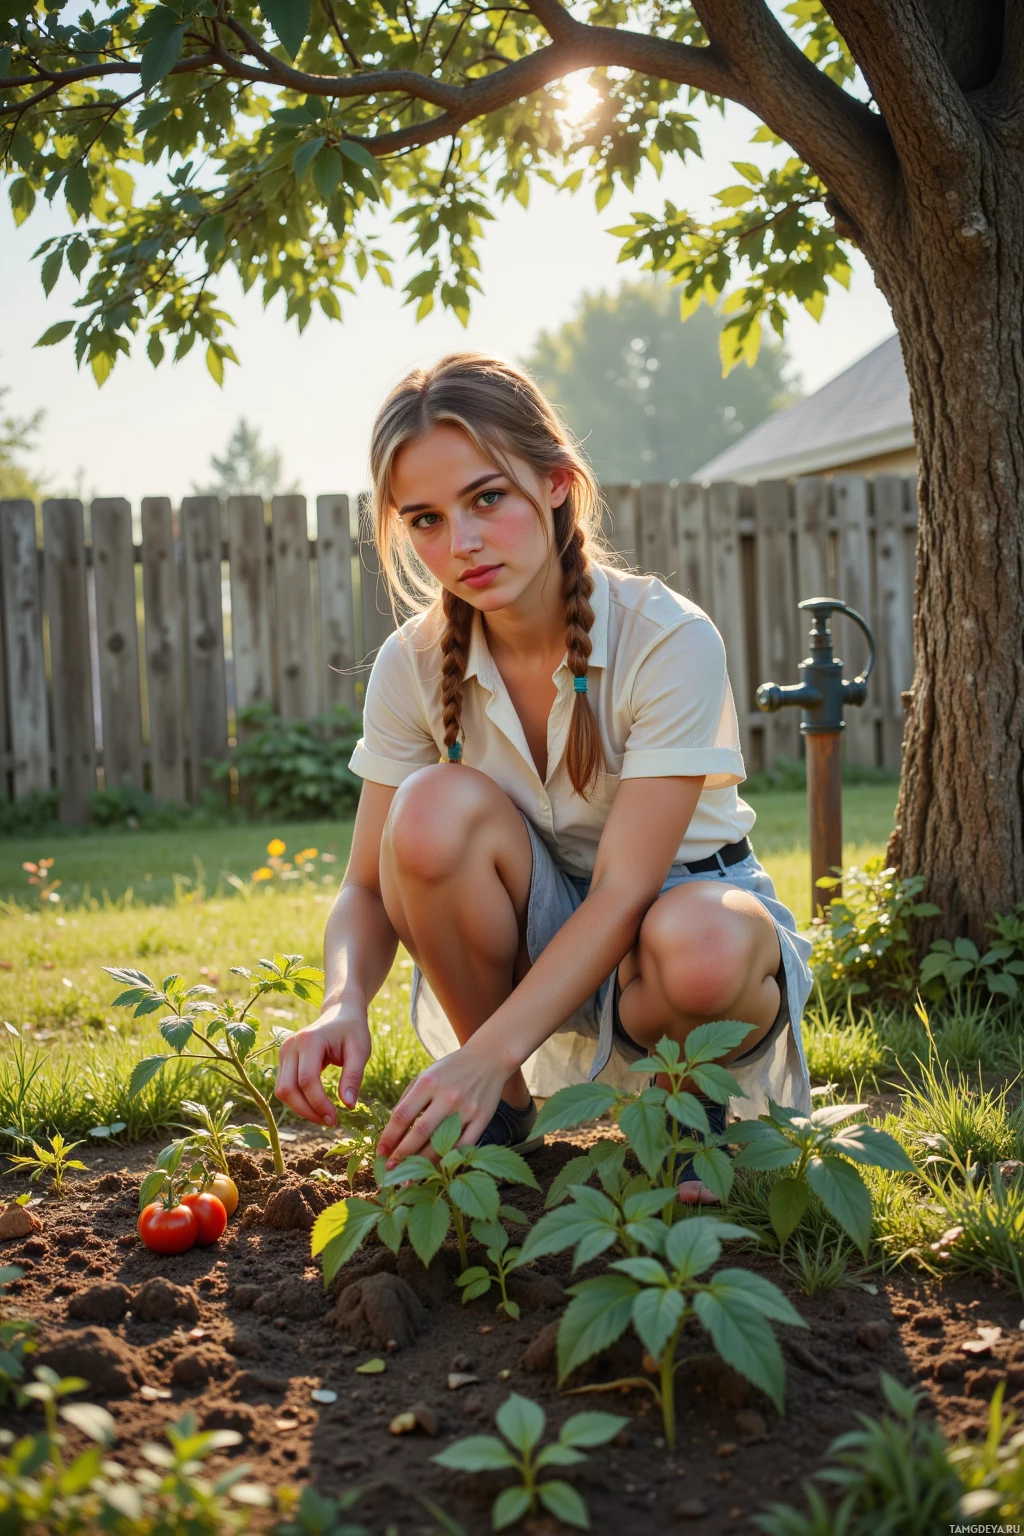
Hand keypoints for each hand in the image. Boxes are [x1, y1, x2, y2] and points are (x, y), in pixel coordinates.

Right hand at [274, 1003, 371, 1126]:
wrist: (340, 1013)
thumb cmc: (353, 1030)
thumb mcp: (360, 1051)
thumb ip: (354, 1077)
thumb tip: (348, 1106)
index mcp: (309, 1040)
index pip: (307, 1080)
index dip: (319, 1104)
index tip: (335, 1119)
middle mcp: (290, 1046)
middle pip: (288, 1089)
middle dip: (307, 1111)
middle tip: (330, 1121)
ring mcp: (283, 1052)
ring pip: (282, 1091)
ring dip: (301, 1109)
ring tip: (324, 1115)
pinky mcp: (283, 1060)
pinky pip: (285, 1087)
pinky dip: (298, 1101)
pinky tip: (317, 1106)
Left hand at [377, 1039, 507, 1168]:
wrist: (488, 1058)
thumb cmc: (450, 1069)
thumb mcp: (425, 1075)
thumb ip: (408, 1100)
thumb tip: (391, 1132)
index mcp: (428, 1083)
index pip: (402, 1115)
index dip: (389, 1137)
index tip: (379, 1152)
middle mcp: (447, 1095)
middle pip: (419, 1133)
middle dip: (401, 1155)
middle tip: (389, 1169)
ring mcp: (466, 1108)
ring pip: (441, 1144)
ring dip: (423, 1163)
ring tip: (409, 1176)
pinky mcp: (482, 1118)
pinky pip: (463, 1146)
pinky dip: (448, 1159)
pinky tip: (436, 1168)